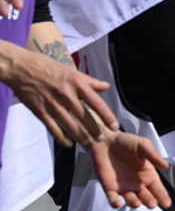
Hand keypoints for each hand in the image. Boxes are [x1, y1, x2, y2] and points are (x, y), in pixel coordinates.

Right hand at [1, 41, 118, 145]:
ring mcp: (52, 104)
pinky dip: (61, 138)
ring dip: (80, 136)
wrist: (22, 68)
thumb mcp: (72, 71)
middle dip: (95, 130)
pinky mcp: (40, 111)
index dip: (107, 116)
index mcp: (77, 83)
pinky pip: (53, 128)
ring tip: (88, 143)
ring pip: (70, 125)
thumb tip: (106, 86)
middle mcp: (66, 94)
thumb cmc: (49, 68)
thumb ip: (90, 81)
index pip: (97, 103)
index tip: (115, 126)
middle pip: (85, 117)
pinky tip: (68, 143)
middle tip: (102, 139)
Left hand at [84, 129, 170, 208]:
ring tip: (138, 202)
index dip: (163, 196)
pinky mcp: (110, 188)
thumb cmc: (125, 142)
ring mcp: (123, 187)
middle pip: (146, 197)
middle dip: (150, 201)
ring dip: (134, 203)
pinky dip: (114, 203)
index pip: (158, 188)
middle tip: (152, 204)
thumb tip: (166, 166)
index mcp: (147, 174)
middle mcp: (137, 183)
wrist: (105, 141)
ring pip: (131, 200)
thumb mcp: (143, 145)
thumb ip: (153, 155)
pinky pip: (112, 199)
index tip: (167, 204)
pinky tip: (118, 203)